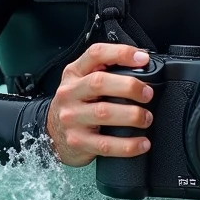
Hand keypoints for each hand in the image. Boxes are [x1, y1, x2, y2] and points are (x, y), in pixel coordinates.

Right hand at [45, 43, 154, 166]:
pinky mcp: (77, 141)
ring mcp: (71, 118)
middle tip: (148, 94)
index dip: (121, 53)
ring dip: (132, 116)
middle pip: (99, 83)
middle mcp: (70, 93)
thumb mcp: (83, 81)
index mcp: (74, 73)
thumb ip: (105, 70)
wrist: (52, 133)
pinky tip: (142, 143)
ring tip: (146, 118)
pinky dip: (128, 145)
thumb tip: (143, 63)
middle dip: (129, 86)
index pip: (95, 54)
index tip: (143, 59)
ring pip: (103, 113)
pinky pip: (106, 144)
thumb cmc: (77, 103)